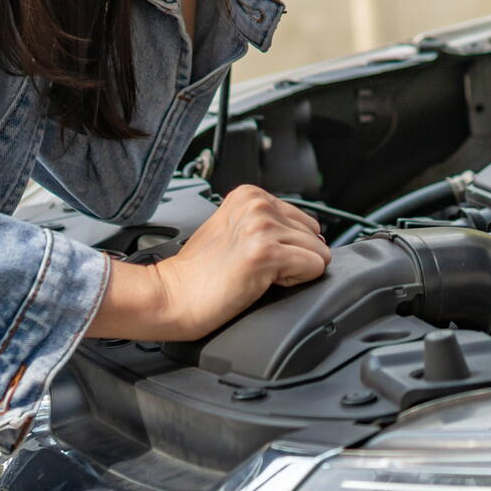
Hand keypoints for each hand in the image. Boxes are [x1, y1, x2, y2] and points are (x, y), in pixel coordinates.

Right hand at [86, 185, 328, 341]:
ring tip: (256, 274)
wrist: (172, 296)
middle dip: (293, 256)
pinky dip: (296, 281)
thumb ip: (267, 222)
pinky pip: (314, 267)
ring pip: (318, 252)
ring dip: (293, 270)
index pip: (304, 220)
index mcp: (250, 194)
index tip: (256, 255)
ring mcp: (261, 227)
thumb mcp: (233, 228)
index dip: (287, 245)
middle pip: (314, 235)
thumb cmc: (199, 273)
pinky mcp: (266, 252)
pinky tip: (263, 281)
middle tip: (256, 267)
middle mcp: (257, 204)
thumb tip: (312, 236)